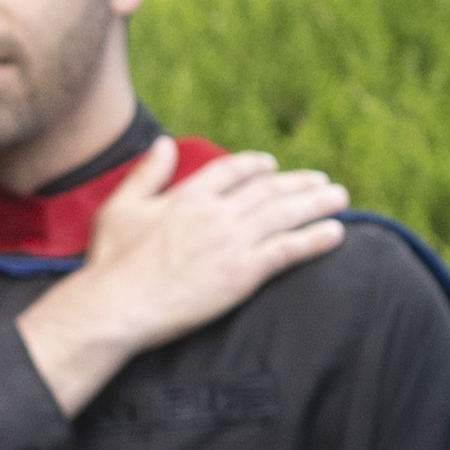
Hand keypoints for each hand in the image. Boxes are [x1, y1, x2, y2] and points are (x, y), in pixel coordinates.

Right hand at [16, 141, 350, 417]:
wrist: (115, 307)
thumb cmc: (110, 263)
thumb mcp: (119, 208)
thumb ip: (147, 173)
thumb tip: (164, 142)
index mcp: (188, 196)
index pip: (232, 170)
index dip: (256, 166)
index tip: (272, 167)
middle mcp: (216, 213)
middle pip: (268, 189)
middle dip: (299, 184)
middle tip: (322, 182)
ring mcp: (231, 242)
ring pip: (285, 214)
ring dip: (317, 203)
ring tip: (339, 198)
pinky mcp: (242, 274)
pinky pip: (287, 250)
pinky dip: (314, 239)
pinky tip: (335, 232)